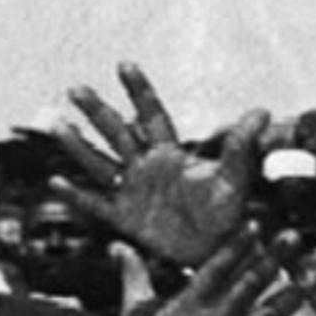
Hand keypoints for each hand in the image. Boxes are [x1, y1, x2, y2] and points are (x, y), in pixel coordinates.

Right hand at [59, 62, 266, 268]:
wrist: (217, 251)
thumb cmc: (228, 213)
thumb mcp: (234, 177)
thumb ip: (240, 145)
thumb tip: (260, 112)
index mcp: (170, 154)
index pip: (151, 115)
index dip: (139, 90)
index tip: (124, 65)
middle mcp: (145, 167)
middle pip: (116, 133)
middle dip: (96, 111)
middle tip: (75, 89)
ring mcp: (131, 191)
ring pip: (99, 163)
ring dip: (78, 145)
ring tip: (58, 125)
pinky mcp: (123, 218)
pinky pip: (94, 204)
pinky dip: (75, 195)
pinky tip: (55, 182)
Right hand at [111, 234, 314, 315]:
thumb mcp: (132, 310)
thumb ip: (132, 274)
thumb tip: (117, 246)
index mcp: (190, 303)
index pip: (219, 265)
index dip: (238, 244)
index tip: (255, 225)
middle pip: (252, 281)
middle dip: (274, 256)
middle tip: (292, 236)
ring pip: (271, 313)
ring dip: (292, 294)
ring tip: (309, 276)